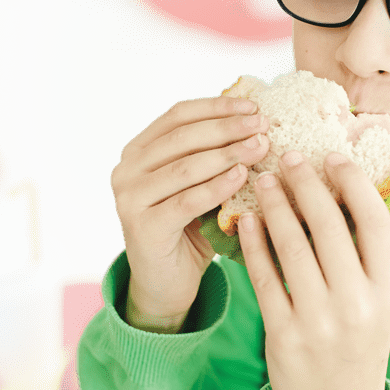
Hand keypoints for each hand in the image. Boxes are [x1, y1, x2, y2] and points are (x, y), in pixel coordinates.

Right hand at [112, 97, 269, 332]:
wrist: (165, 284)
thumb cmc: (187, 231)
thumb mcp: (197, 185)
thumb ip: (212, 155)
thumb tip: (256, 122)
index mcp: (137, 151)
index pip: (178, 115)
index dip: (216, 106)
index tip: (252, 105)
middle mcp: (126, 170)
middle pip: (183, 137)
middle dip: (227, 128)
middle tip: (262, 124)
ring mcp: (130, 199)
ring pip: (186, 166)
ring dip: (228, 153)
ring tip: (261, 147)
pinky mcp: (143, 227)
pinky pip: (187, 200)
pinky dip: (218, 186)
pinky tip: (243, 176)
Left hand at [238, 150, 389, 389]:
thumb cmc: (357, 341)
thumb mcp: (378, 301)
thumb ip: (367, 254)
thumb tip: (345, 187)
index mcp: (389, 290)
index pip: (374, 221)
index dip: (352, 183)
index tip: (332, 157)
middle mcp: (357, 304)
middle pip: (329, 226)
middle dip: (306, 184)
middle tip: (289, 157)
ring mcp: (319, 320)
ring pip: (292, 246)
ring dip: (276, 206)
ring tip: (264, 181)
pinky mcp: (284, 334)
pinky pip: (264, 277)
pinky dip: (254, 243)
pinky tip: (247, 220)